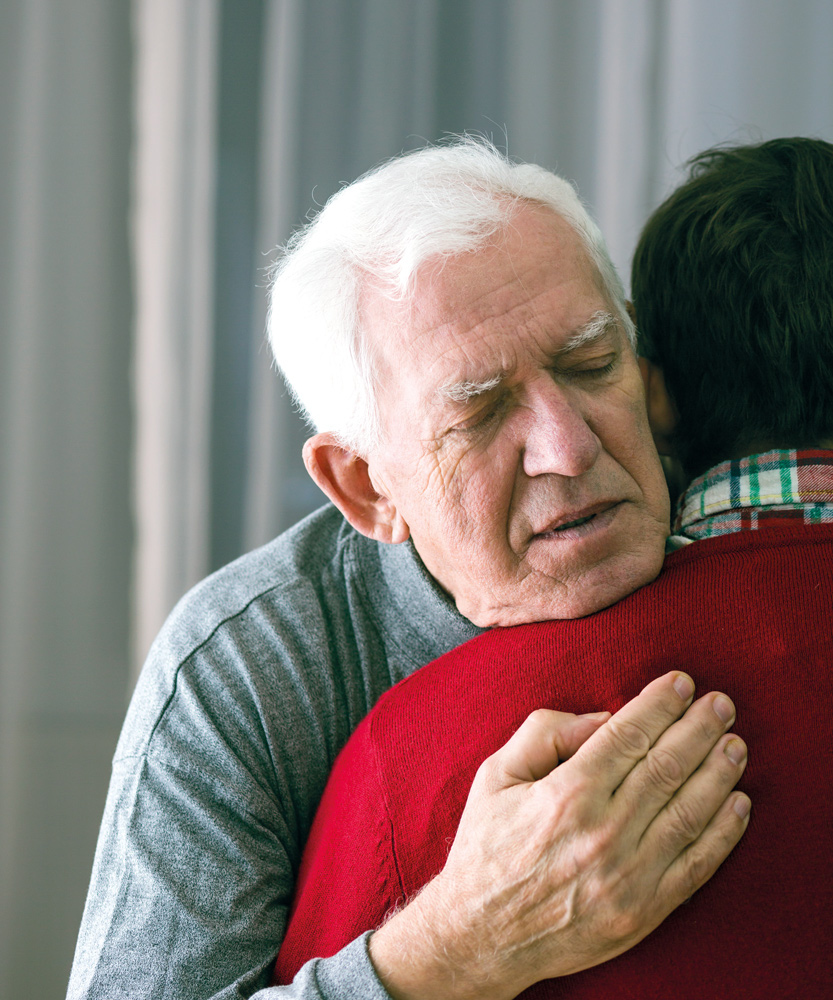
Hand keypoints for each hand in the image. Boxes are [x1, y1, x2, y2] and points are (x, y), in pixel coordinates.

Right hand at [368, 671, 748, 999]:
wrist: (482, 935)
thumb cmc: (487, 847)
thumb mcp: (495, 775)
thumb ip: (544, 734)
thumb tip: (603, 719)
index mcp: (565, 794)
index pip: (628, 735)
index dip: (660, 704)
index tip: (682, 683)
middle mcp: (602, 832)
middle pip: (666, 766)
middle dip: (699, 728)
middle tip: (720, 703)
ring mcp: (628, 876)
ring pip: (689, 811)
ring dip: (719, 772)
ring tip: (735, 743)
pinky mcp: (643, 911)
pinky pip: (696, 865)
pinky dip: (723, 833)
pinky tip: (738, 804)